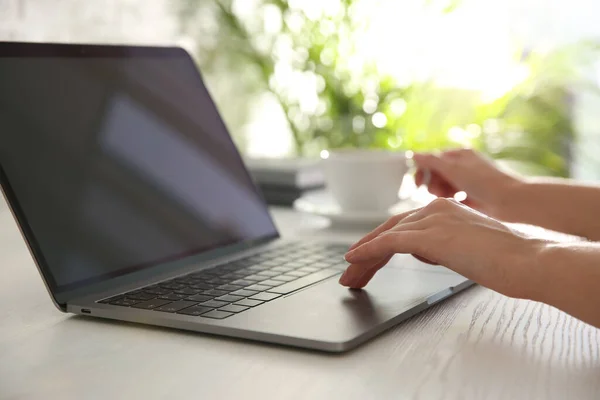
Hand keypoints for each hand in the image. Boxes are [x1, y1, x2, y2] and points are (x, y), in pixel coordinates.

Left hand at [339, 198, 542, 298]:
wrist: (528, 261)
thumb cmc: (506, 260)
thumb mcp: (466, 247)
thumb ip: (443, 244)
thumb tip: (424, 251)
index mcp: (445, 209)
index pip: (403, 225)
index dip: (380, 242)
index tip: (365, 260)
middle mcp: (436, 208)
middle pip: (390, 229)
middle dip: (367, 252)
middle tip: (351, 272)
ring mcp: (433, 219)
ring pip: (386, 236)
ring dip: (363, 258)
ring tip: (349, 278)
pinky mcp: (431, 236)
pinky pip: (389, 242)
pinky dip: (368, 252)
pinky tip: (354, 261)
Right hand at [414, 149, 520, 218]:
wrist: (512, 202)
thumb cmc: (485, 182)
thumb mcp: (454, 168)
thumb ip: (431, 161)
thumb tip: (413, 155)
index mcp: (460, 156)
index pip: (433, 160)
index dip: (424, 171)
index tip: (419, 184)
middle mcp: (464, 168)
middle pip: (437, 175)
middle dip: (433, 183)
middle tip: (437, 191)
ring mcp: (469, 184)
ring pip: (445, 188)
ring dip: (441, 193)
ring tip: (447, 198)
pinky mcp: (473, 199)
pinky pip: (455, 200)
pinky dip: (452, 202)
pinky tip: (457, 205)